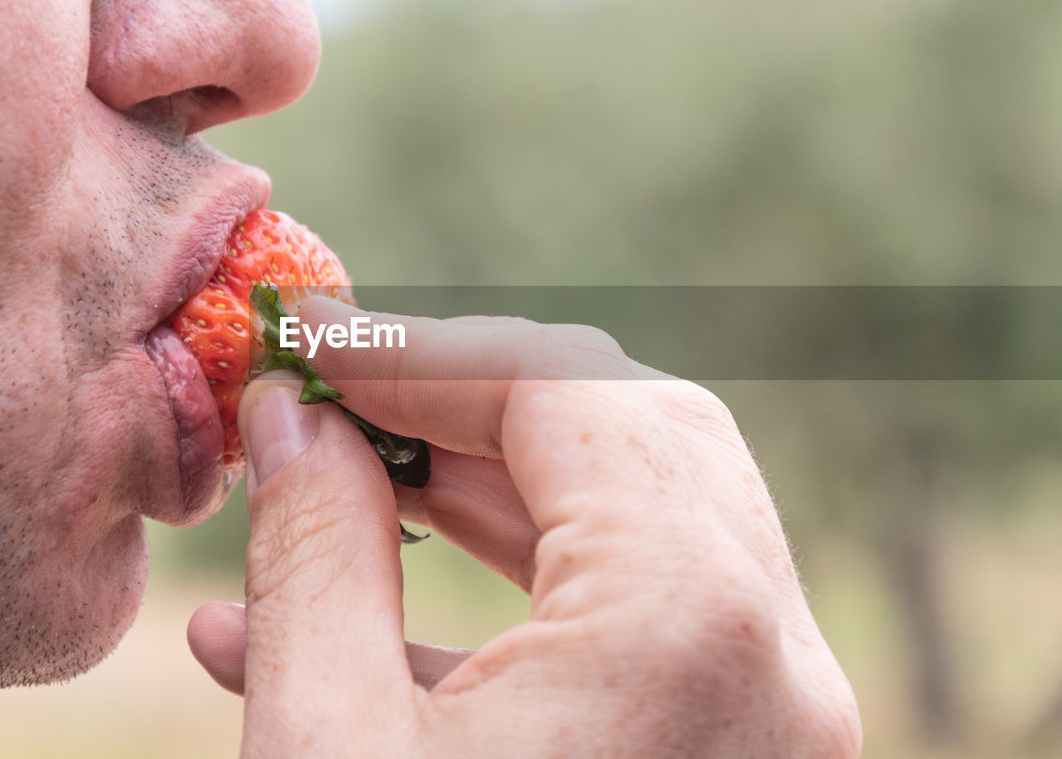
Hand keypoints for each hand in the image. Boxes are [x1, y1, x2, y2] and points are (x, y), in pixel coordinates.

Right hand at [187, 299, 861, 756]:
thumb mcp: (323, 747)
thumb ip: (310, 556)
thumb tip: (286, 419)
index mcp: (688, 630)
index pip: (567, 387)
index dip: (421, 350)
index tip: (311, 343)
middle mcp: (774, 661)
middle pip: (631, 432)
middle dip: (469, 404)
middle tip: (342, 401)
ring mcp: (775, 716)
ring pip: (642, 526)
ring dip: (488, 494)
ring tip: (350, 484)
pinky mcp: (740, 756)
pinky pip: (641, 631)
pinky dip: (518, 602)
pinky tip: (377, 617)